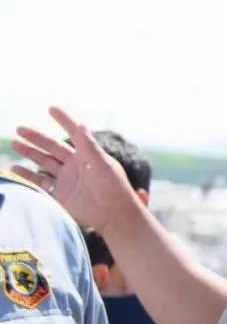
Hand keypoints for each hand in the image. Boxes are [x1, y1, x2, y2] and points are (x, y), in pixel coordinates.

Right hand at [10, 108, 143, 234]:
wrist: (114, 216)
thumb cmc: (114, 189)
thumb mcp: (103, 165)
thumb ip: (90, 146)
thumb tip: (81, 125)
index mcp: (88, 155)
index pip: (74, 133)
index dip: (64, 120)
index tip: (52, 108)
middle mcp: (75, 165)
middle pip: (52, 147)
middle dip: (36, 137)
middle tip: (20, 129)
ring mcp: (66, 178)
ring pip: (43, 161)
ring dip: (29, 152)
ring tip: (14, 143)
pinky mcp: (59, 193)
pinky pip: (40, 181)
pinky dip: (27, 175)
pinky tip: (15, 168)